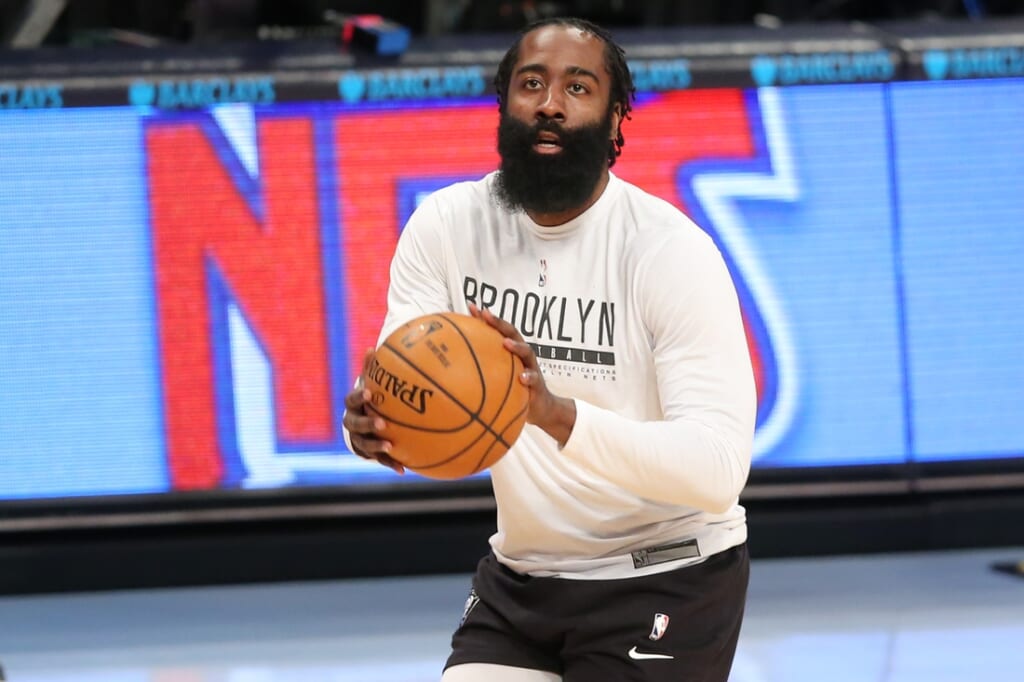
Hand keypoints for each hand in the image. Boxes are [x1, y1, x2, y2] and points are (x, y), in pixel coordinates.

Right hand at [341, 348, 405, 473]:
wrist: (361, 423)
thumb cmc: (370, 398)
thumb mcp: (369, 383)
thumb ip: (370, 368)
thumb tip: (371, 347)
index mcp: (353, 406)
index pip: (352, 400)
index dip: (359, 397)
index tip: (370, 394)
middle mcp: (352, 423)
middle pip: (355, 425)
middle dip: (368, 424)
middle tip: (382, 423)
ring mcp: (359, 440)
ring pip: (364, 445)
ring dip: (376, 447)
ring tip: (390, 447)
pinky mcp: (368, 454)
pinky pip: (378, 460)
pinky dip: (390, 464)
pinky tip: (403, 469)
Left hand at [469, 304, 576, 445]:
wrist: (541, 409)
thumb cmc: (515, 390)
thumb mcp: (498, 379)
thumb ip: (483, 371)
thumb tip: (452, 369)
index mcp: (511, 352)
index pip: (498, 330)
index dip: (486, 318)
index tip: (471, 306)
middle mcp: (521, 356)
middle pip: (512, 333)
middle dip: (499, 323)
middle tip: (486, 315)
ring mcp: (531, 367)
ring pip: (526, 352)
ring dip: (516, 346)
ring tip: (506, 343)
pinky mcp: (537, 384)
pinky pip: (534, 379)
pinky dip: (529, 377)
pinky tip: (522, 378)